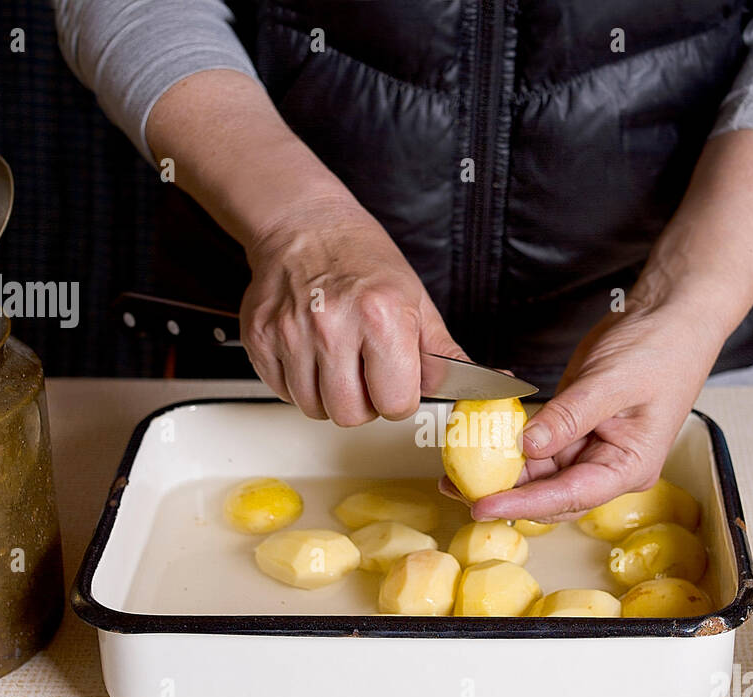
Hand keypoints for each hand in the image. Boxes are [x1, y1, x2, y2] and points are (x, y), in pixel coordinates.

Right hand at [240, 194, 467, 424]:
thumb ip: (445, 356)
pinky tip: (310, 352)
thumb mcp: (416, 302)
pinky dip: (299, 382)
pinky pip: (282, 392)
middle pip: (350, 415)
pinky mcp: (260, 338)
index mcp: (381, 316)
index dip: (398, 396)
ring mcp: (290, 333)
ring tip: (337, 358)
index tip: (394, 377)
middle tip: (364, 369)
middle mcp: (332, 325)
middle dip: (363, 402)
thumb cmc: (364, 262)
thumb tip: (492, 383)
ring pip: (313, 409)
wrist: (305, 225)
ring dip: (329, 394)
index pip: (395, 404)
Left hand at [465, 302, 725, 522]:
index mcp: (628, 466)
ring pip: (539, 473)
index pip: (569, 496)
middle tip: (457, 491)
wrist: (670, 317)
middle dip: (505, 495)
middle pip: (550, 494)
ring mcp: (590, 448)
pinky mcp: (574, 429)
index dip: (523, 505)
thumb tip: (527, 446)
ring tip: (456, 471)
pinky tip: (480, 441)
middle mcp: (608, 466)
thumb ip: (567, 417)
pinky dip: (510, 445)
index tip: (483, 506)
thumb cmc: (660, 349)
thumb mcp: (610, 383)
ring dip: (501, 472)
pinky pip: (538, 446)